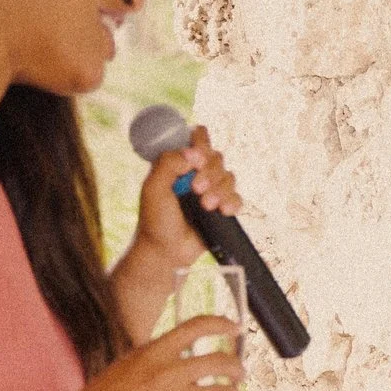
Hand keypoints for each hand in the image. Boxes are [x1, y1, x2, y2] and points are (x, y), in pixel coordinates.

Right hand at [47, 316, 244, 390]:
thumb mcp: (127, 364)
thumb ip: (155, 358)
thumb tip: (181, 356)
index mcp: (154, 352)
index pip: (196, 327)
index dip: (222, 323)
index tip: (235, 327)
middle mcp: (167, 373)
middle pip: (219, 361)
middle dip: (236, 366)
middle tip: (240, 372)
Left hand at [132, 125, 244, 269]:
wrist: (168, 251)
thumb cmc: (155, 220)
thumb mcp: (154, 188)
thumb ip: (168, 164)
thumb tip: (191, 152)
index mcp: (179, 163)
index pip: (196, 138)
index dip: (201, 144)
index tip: (195, 160)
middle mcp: (197, 173)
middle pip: (216, 156)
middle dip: (209, 173)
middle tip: (195, 190)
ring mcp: (212, 189)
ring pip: (229, 176)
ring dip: (219, 190)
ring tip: (206, 206)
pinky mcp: (223, 207)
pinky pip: (237, 197)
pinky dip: (232, 203)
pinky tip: (222, 212)